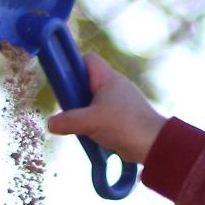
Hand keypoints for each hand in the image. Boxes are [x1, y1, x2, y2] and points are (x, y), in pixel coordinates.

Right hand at [46, 53, 166, 162]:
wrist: (154, 145)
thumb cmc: (126, 126)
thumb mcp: (92, 122)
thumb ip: (69, 121)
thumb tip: (51, 123)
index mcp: (108, 78)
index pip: (87, 59)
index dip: (73, 65)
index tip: (64, 81)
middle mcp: (115, 86)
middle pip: (86, 83)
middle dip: (75, 96)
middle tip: (70, 109)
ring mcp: (119, 103)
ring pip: (93, 102)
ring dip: (84, 114)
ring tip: (82, 126)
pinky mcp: (122, 118)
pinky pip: (102, 117)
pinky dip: (95, 125)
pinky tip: (93, 136)